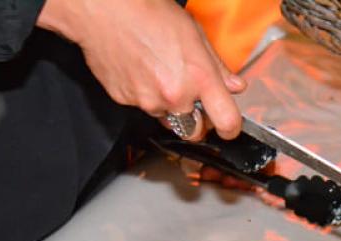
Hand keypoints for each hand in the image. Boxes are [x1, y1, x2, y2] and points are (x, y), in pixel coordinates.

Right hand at [36, 0, 246, 140]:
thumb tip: (234, 85)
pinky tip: (143, 71)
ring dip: (170, 106)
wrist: (105, 9)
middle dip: (198, 120)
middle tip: (193, 98)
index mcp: (199, 78)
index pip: (226, 122)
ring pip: (168, 118)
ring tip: (161, 74)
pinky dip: (146, 95)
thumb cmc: (149, 14)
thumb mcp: (195, 35)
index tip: (229, 127)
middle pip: (195, 130)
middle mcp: (175, 95)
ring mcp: (149, 101)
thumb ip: (218, 67)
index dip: (231, 128)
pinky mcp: (126, 101)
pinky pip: (143, 107)